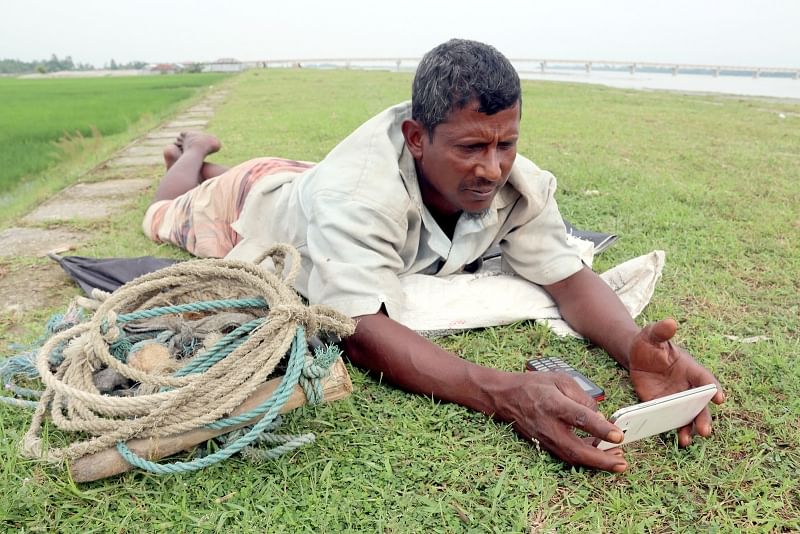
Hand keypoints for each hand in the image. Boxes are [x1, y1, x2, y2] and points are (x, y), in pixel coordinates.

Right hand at [500, 371, 627, 471]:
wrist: (505, 397)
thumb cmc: (534, 385)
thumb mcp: (560, 380)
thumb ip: (582, 396)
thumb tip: (599, 417)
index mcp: (553, 404)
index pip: (580, 418)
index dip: (600, 429)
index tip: (618, 435)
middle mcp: (548, 425)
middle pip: (576, 449)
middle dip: (601, 460)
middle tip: (622, 462)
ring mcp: (545, 438)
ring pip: (572, 457)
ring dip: (596, 463)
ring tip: (617, 461)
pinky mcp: (545, 445)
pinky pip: (567, 455)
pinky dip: (585, 459)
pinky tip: (599, 454)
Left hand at [628, 318, 724, 445]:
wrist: (635, 355)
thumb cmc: (649, 343)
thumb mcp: (652, 335)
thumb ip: (661, 331)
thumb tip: (670, 323)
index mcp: (691, 369)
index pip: (706, 380)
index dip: (713, 389)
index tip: (719, 398)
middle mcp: (689, 387)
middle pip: (701, 404)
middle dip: (703, 417)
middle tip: (705, 430)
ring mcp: (678, 399)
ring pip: (689, 416)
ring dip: (690, 428)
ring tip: (686, 440)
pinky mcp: (664, 407)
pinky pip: (672, 420)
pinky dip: (675, 430)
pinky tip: (677, 440)